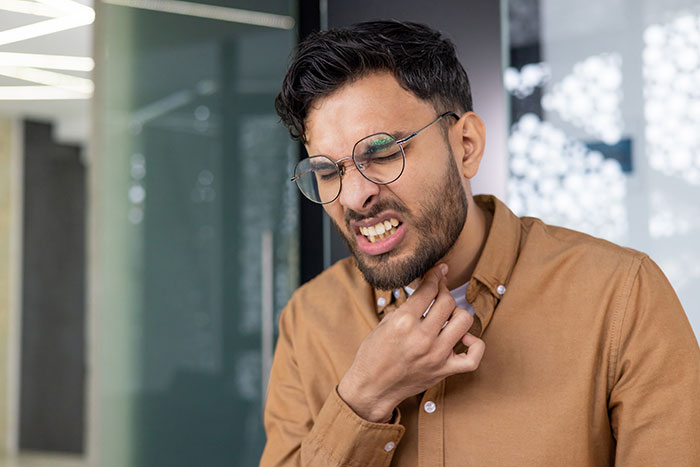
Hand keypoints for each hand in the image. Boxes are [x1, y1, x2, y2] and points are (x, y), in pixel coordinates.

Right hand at [337, 264, 485, 421]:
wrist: (372, 387)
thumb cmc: (373, 355)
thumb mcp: (385, 323)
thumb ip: (408, 307)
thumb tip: (427, 289)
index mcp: (403, 322)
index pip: (428, 289)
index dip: (434, 275)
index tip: (438, 271)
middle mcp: (422, 338)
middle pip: (447, 301)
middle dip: (444, 291)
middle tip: (439, 291)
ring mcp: (436, 355)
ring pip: (463, 321)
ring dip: (457, 313)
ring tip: (447, 314)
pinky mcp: (443, 371)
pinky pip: (473, 357)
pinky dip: (474, 345)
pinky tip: (464, 338)